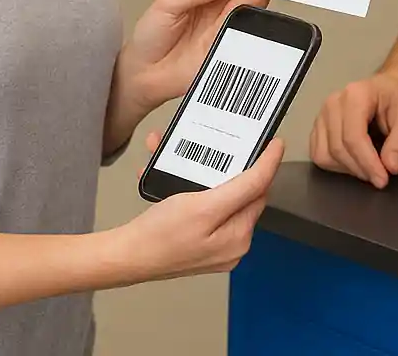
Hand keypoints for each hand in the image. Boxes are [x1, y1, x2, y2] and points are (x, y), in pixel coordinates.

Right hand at [112, 135, 283, 283]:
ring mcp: (214, 242)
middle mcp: (232, 243)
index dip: (266, 162)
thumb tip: (268, 170)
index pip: (260, 191)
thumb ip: (242, 188)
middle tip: (221, 143)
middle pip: (239, 190)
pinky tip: (171, 176)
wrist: (124, 256)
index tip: (273, 141)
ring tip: (188, 158)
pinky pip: (201, 202)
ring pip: (217, 193)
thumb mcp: (205, 206)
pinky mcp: (197, 237)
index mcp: (239, 237)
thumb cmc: (159, 236)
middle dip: (225, 163)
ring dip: (202, 171)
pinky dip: (188, 185)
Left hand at [116, 0, 268, 122]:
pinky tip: (257, 24)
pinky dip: (255, 33)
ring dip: (257, 8)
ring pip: (250, 17)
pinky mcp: (228, 55)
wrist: (142, 75)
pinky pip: (247, 42)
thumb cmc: (150, 36)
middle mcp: (220, 14)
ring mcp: (226, 35)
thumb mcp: (168, 3)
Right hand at [309, 72, 397, 187]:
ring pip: (325, 155)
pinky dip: (335, 166)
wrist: (389, 90)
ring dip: (348, 168)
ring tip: (368, 166)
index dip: (367, 163)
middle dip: (360, 169)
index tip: (382, 180)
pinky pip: (318, 155)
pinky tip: (354, 161)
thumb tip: (391, 167)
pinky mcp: (317, 127)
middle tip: (381, 176)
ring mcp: (322, 115)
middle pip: (338, 148)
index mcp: (356, 95)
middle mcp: (333, 103)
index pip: (353, 137)